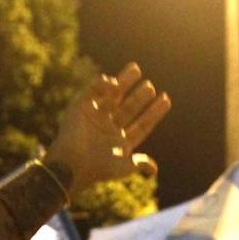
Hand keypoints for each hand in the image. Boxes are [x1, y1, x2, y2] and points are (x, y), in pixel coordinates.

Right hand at [46, 63, 170, 192]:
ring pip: (113, 96)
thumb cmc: (98, 168)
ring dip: (124, 82)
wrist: (71, 164)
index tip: (166, 100)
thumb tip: (154, 170)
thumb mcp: (123, 167)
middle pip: (129, 108)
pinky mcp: (80, 107)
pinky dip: (103, 84)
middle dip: (140, 97)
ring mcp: (94, 117)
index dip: (154, 113)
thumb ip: (139, 164)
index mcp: (119, 143)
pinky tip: (114, 83)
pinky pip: (93, 90)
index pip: (141, 125)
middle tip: (150, 86)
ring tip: (136, 69)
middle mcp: (108, 128)